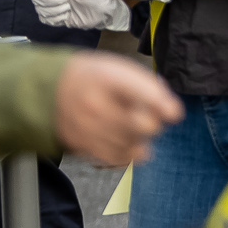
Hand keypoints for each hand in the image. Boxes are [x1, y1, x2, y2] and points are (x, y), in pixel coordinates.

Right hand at [51, 52, 181, 165]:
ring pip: (132, 146)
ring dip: (140, 140)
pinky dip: (127, 154)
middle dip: (153, 124)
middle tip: (145, 117)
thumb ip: (150, 87)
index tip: (173, 113)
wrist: (54, 88)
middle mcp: (94, 104)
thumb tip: (171, 113)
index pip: (146, 95)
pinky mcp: (79, 145)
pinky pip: (115, 158)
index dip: (165, 106)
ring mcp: (85, 127)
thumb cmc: (97, 77)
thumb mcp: (122, 68)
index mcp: (108, 78)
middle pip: (143, 126)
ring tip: (132, 128)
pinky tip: (127, 143)